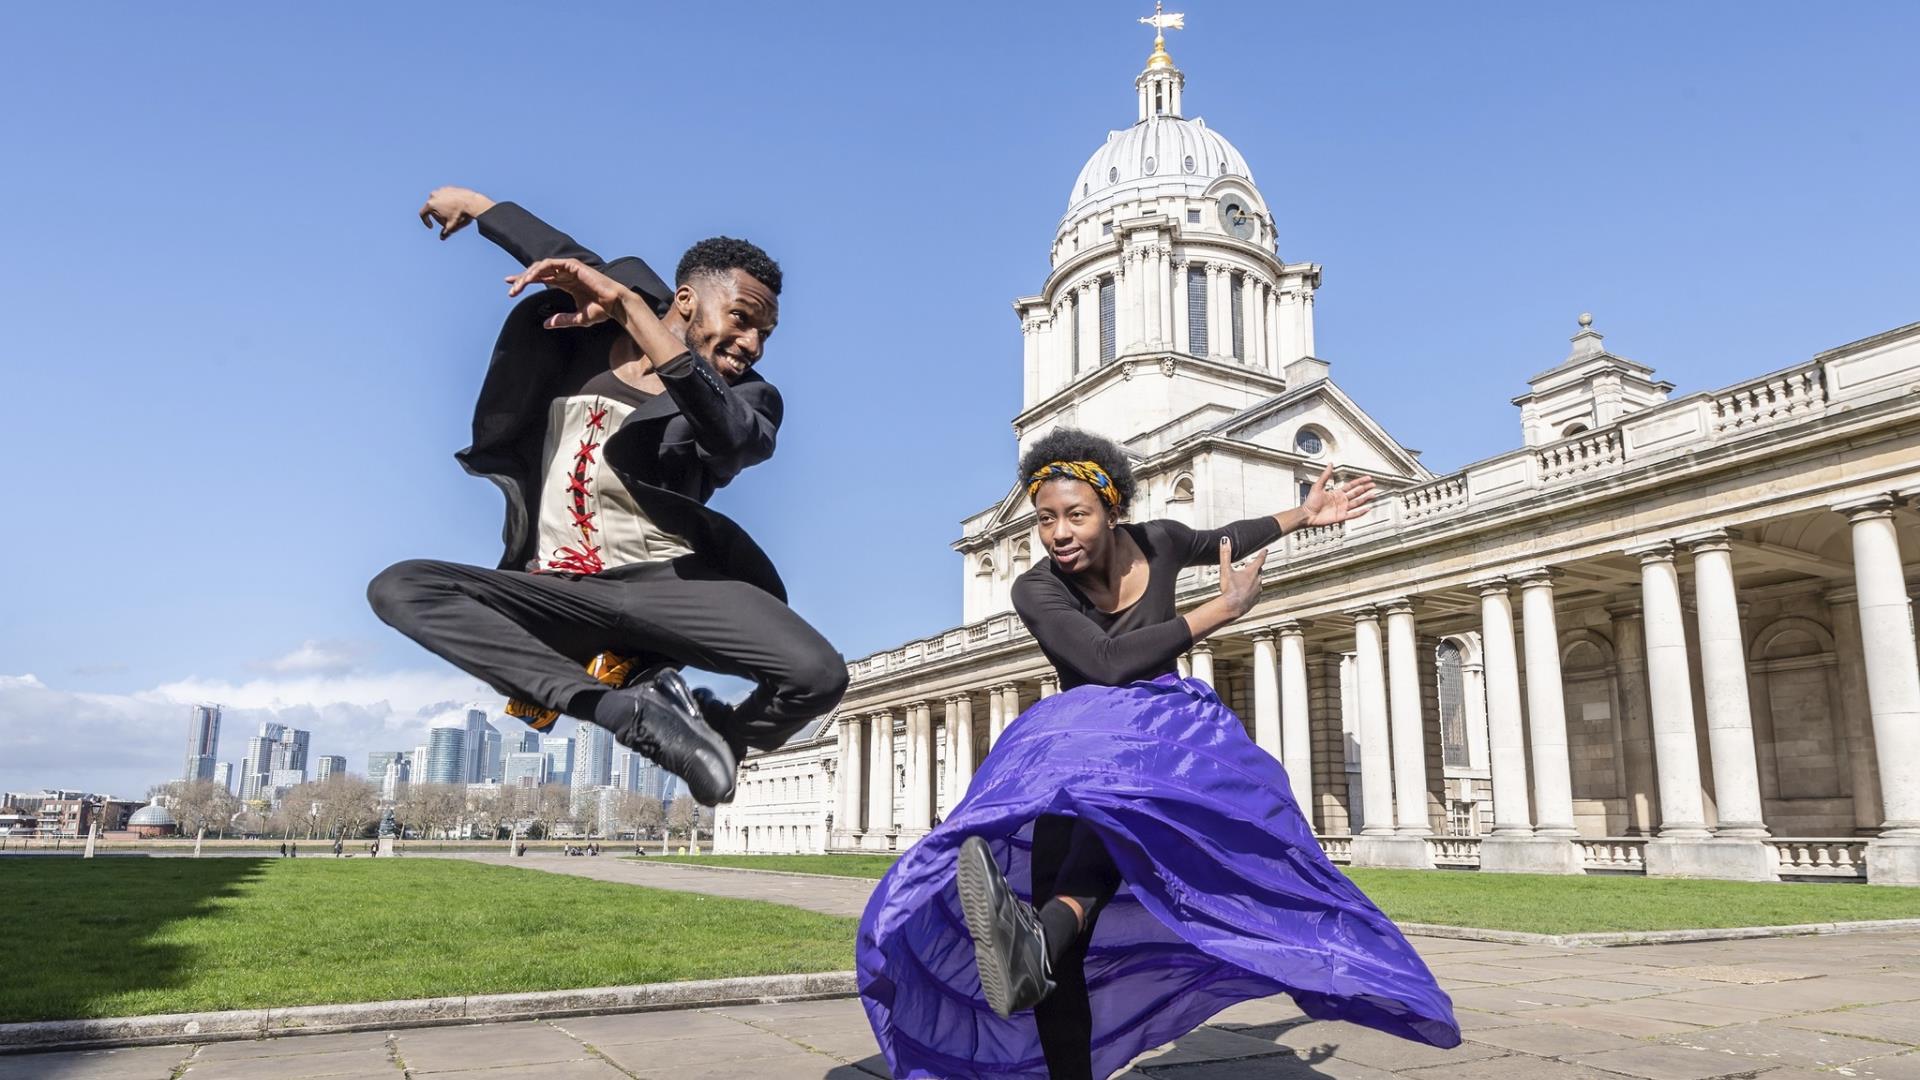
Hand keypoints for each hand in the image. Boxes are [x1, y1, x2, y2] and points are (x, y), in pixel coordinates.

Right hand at [418, 185, 495, 238]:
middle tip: (445, 221)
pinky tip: (456, 208)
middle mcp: (433, 195)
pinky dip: (448, 202)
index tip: (431, 226)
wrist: (472, 203)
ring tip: (451, 214)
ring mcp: (441, 190)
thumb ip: (445, 233)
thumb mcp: (451, 227)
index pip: (423, 214)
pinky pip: (446, 196)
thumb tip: (442, 238)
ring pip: (438, 201)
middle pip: (431, 207)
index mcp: (430, 204)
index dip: (426, 222)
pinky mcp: (449, 187)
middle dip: (436, 215)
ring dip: (442, 208)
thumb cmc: (460, 215)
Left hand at [506, 257, 631, 329]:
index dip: (525, 281)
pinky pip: (551, 264)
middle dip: (522, 279)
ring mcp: (570, 268)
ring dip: (528, 275)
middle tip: (511, 290)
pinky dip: (539, 270)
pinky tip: (530, 279)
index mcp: (566, 283)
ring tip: (518, 286)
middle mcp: (566, 274)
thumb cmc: (601, 311)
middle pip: (538, 271)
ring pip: (542, 266)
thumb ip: (562, 320)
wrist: (615, 305)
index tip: (511, 287)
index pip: (541, 278)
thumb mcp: (578, 319)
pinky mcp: (573, 265)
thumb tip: (545, 324)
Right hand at [1217, 537, 1267, 618]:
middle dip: (1256, 568)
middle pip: (1259, 571)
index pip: (1260, 560)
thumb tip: (1225, 541)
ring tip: (1248, 580)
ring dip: (1254, 580)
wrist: (1232, 607)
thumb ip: (1225, 555)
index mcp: (1251, 572)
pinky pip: (1257, 593)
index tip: (1265, 551)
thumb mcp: (1225, 570)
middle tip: (1252, 565)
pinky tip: (1247, 592)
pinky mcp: (1256, 599)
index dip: (1262, 554)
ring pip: (1258, 582)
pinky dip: (1253, 591)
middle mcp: (1257, 581)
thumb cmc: (1230, 590)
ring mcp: (1257, 591)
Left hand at [1301, 464, 1375, 526]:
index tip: (1367, 478)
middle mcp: (1341, 500)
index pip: (1351, 485)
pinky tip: (1367, 509)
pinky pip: (1353, 514)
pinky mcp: (1341, 516)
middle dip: (1365, 488)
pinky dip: (1360, 512)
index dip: (1360, 481)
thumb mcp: (1318, 486)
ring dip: (1365, 498)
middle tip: (1373, 485)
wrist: (1307, 514)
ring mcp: (1342, 508)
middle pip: (1356, 493)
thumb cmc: (1310, 502)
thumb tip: (1330, 464)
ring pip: (1357, 502)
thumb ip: (1325, 475)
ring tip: (1373, 494)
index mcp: (1336, 493)